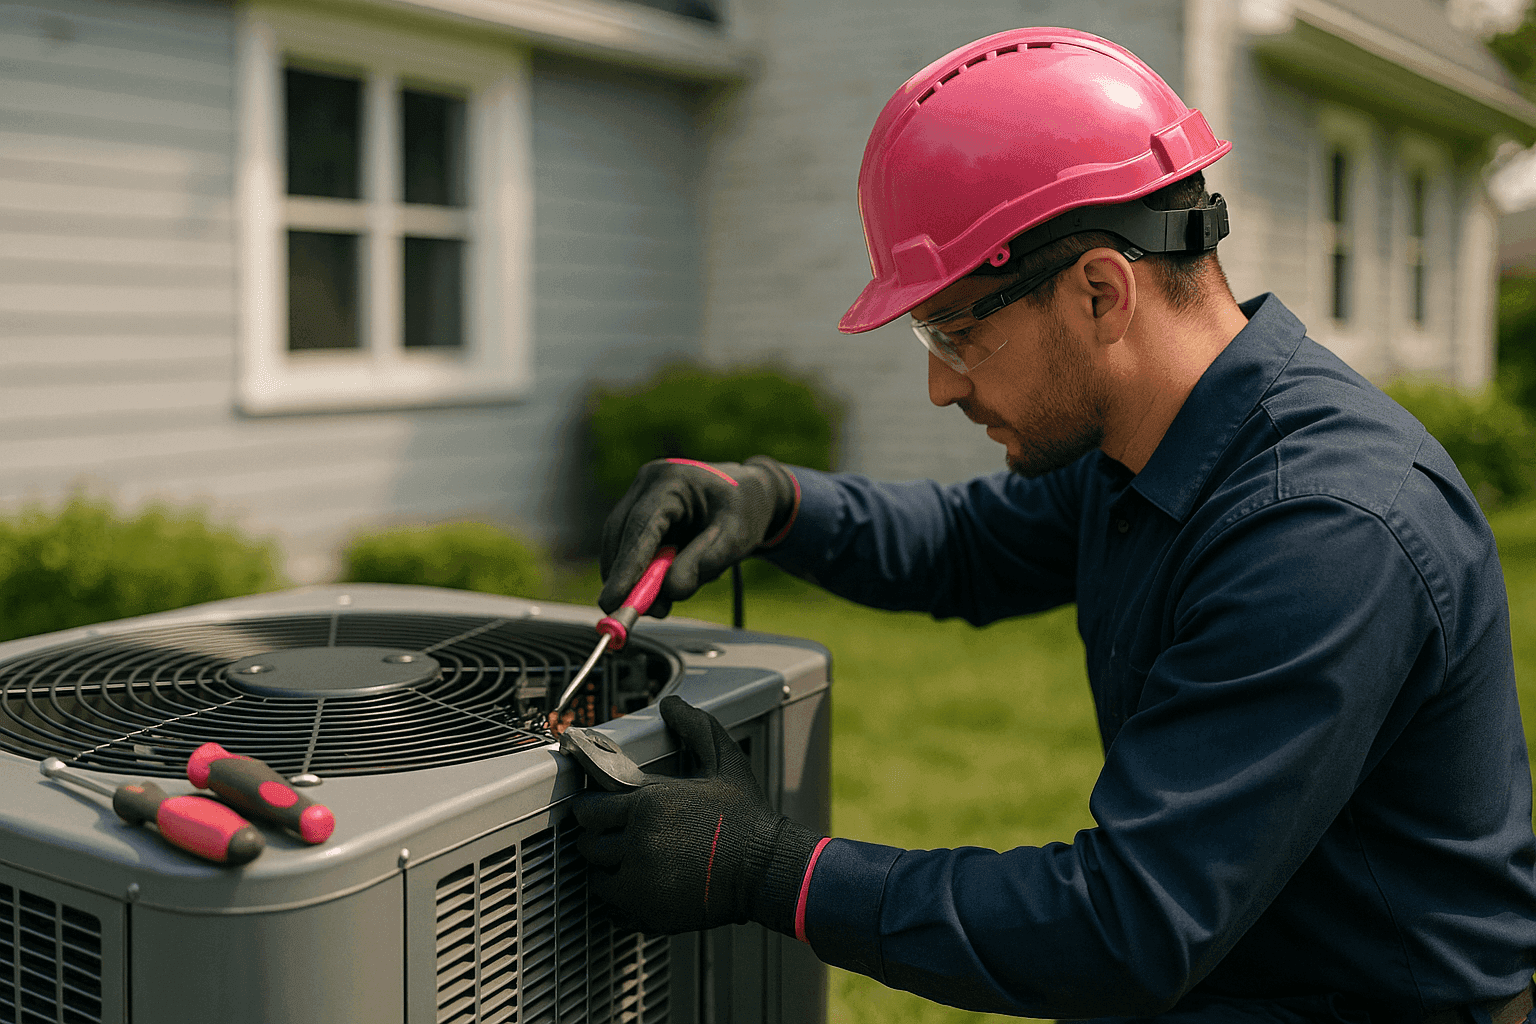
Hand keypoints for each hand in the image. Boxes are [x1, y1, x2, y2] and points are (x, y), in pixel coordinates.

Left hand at [571, 696, 822, 934]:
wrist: (767, 869)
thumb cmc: (747, 818)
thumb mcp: (725, 762)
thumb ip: (695, 728)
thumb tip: (673, 705)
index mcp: (649, 803)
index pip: (588, 807)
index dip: (593, 807)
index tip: (602, 809)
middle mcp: (639, 841)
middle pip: (587, 842)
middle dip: (599, 836)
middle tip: (619, 834)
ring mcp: (642, 880)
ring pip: (597, 875)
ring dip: (608, 867)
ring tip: (632, 859)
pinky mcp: (648, 911)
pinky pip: (613, 905)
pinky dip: (621, 896)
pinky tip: (643, 883)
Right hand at [598, 457, 798, 616]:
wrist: (749, 495)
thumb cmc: (745, 511)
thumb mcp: (736, 540)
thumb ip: (704, 564)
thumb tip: (670, 591)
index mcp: (673, 481)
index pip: (641, 526)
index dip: (626, 566)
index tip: (614, 599)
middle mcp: (649, 483)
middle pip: (620, 534)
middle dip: (623, 577)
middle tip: (634, 614)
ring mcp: (640, 496)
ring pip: (620, 543)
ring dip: (631, 578)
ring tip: (661, 604)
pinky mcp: (639, 513)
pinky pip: (629, 547)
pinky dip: (639, 571)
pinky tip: (661, 584)